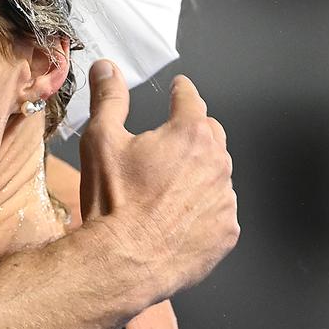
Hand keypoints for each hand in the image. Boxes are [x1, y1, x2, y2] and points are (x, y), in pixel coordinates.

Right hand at [78, 60, 237, 299]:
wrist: (124, 261)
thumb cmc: (113, 200)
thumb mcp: (101, 140)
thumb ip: (109, 98)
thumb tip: (107, 67)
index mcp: (190, 134)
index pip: (191, 100)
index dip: (182, 91)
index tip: (180, 88)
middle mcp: (217, 163)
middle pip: (211, 135)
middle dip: (193, 133)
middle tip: (167, 143)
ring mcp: (226, 200)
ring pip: (216, 175)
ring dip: (198, 174)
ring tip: (166, 189)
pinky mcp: (227, 232)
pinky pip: (218, 212)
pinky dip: (202, 210)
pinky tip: (175, 219)